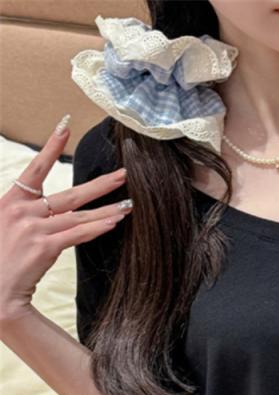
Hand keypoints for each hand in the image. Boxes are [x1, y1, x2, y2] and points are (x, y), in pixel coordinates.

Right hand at [0, 114, 131, 324]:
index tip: (65, 126)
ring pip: (80, 216)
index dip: (51, 147)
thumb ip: (20, 214)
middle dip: (100, 184)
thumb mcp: (1, 226)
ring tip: (128, 204)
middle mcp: (23, 211)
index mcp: (10, 202)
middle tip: (123, 174)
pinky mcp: (45, 247)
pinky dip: (98, 227)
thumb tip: (40, 208)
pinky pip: (79, 234)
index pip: (34, 169)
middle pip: (70, 193)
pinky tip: (115, 221)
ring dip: (107, 209)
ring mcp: (35, 229)